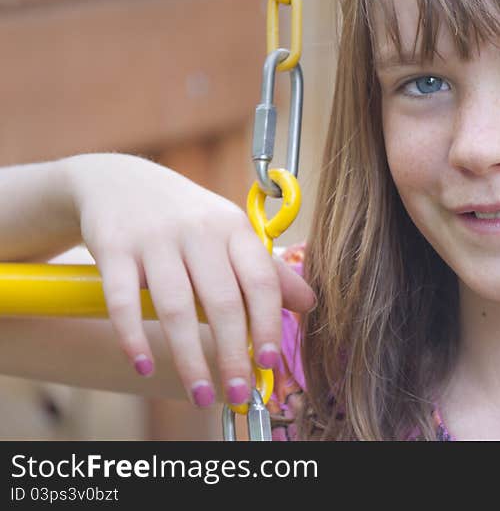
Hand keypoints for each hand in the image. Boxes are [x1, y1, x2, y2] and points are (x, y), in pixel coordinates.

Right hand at [63, 153, 315, 407]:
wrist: (119, 181)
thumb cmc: (187, 218)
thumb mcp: (230, 233)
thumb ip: (267, 270)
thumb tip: (310, 304)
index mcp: (234, 228)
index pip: (261, 280)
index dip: (268, 324)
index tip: (269, 363)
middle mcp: (199, 231)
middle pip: (222, 301)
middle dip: (233, 354)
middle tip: (240, 393)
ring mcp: (154, 239)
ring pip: (175, 307)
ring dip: (189, 358)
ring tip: (200, 394)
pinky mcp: (114, 248)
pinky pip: (123, 301)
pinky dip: (133, 337)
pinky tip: (144, 365)